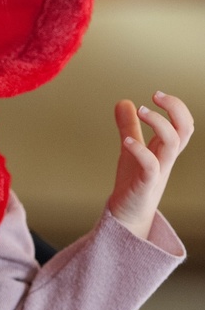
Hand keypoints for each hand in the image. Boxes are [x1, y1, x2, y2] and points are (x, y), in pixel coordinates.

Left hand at [108, 92, 193, 238]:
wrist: (127, 215)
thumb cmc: (133, 181)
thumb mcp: (130, 149)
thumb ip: (129, 127)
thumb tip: (124, 102)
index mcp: (165, 148)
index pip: (184, 124)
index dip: (176, 106)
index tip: (156, 94)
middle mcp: (166, 158)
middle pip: (185, 130)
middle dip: (175, 108)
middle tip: (155, 95)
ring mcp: (158, 171)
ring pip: (172, 144)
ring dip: (159, 123)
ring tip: (141, 111)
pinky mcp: (145, 184)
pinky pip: (151, 165)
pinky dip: (140, 150)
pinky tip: (126, 141)